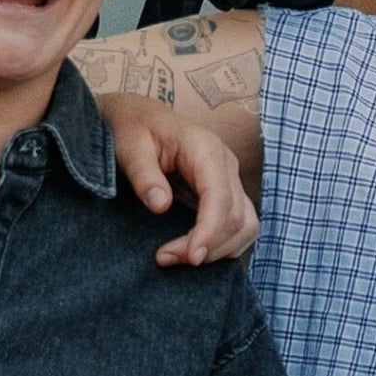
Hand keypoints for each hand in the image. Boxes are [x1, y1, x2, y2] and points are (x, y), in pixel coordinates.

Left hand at [101, 95, 260, 265]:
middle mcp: (226, 164)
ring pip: (245, 225)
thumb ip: (145, 175)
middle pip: (237, 217)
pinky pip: (238, 226)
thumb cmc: (133, 127)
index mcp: (206, 148)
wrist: (138, 117)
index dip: (210, 231)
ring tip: (178, 258)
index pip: (220, 197)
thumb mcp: (129, 146)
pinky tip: (193, 251)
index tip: (191, 257)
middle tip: (165, 258)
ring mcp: (229, 179)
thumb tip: (161, 206)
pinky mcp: (225, 193)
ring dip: (218, 250)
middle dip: (207, 245)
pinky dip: (222, 245)